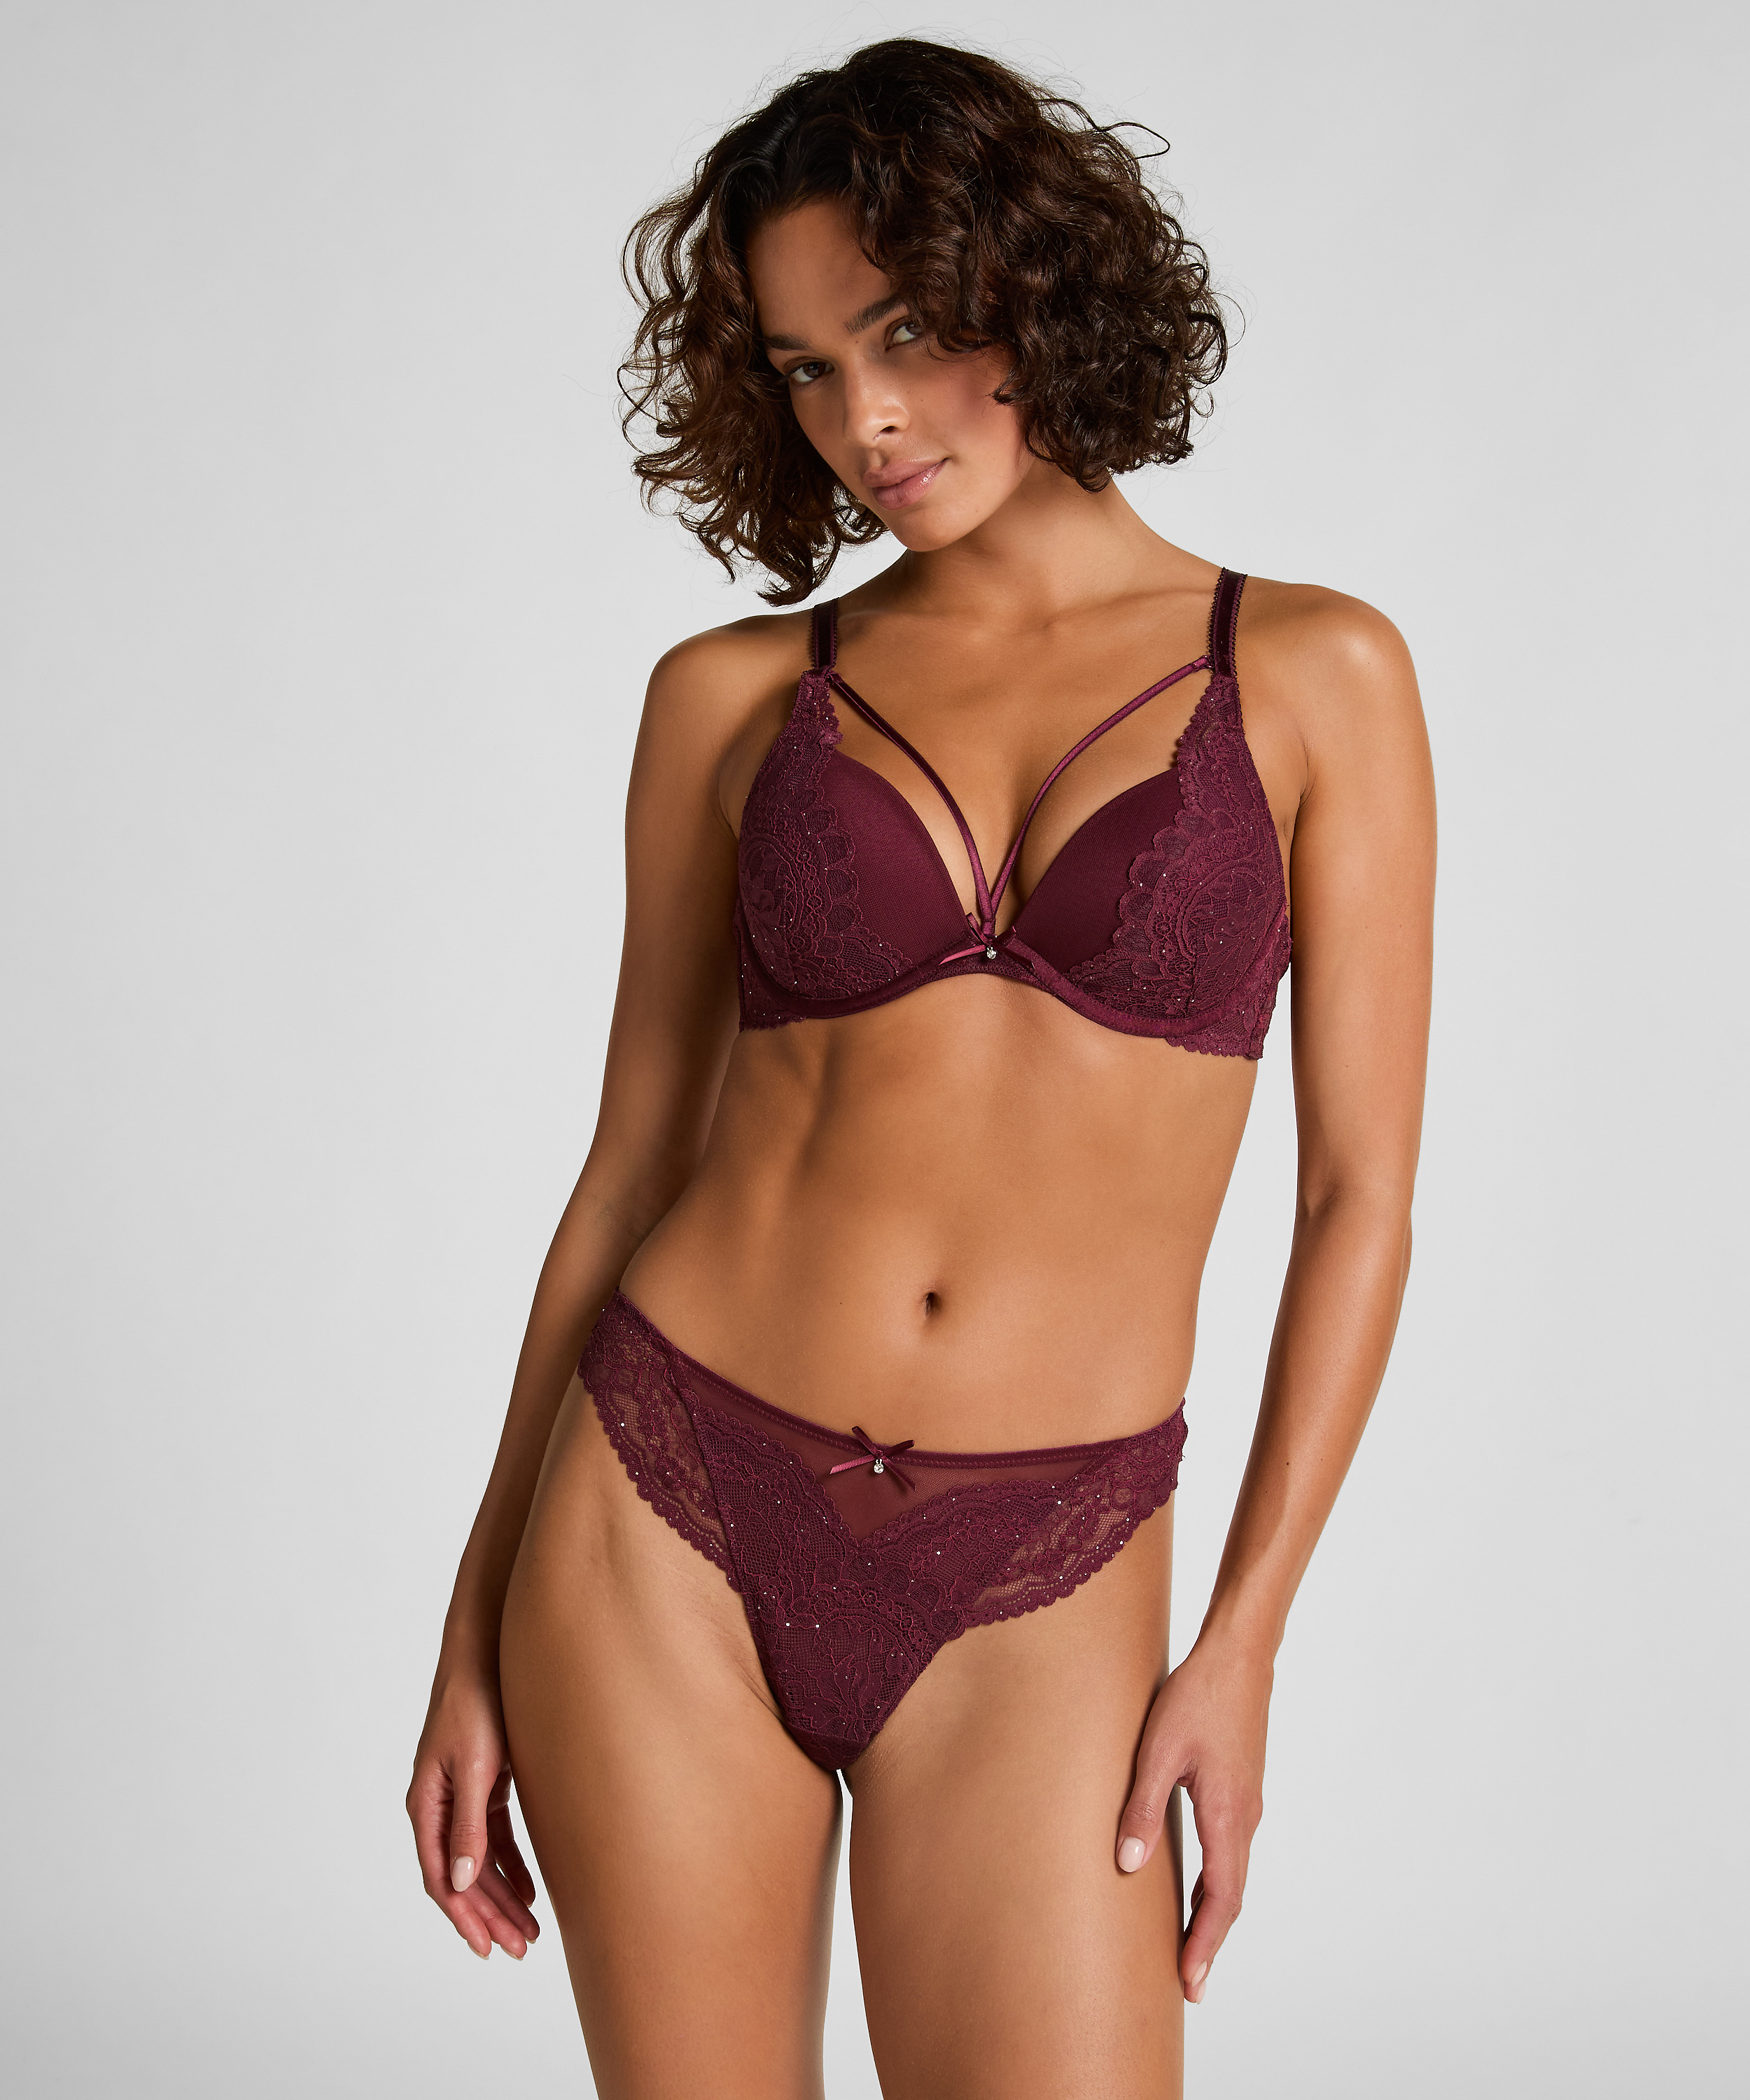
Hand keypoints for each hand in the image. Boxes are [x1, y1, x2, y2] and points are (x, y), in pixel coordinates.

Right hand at [407, 1663, 540, 1959]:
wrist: (486, 1657)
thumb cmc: (477, 1706)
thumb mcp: (476, 1768)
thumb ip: (469, 1825)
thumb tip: (463, 1882)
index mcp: (427, 1806)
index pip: (442, 1878)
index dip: (464, 1916)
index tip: (488, 1948)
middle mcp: (437, 1807)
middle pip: (462, 1878)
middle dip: (489, 1917)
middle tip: (520, 1949)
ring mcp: (459, 1797)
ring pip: (479, 1862)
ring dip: (501, 1897)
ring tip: (529, 1931)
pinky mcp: (483, 1786)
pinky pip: (493, 1839)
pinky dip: (509, 1866)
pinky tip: (528, 1889)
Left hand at [1114, 1634, 1270, 2002]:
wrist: (1239, 1655)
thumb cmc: (1198, 1696)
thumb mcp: (1159, 1750)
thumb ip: (1143, 1808)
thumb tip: (1127, 1865)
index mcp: (1227, 1816)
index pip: (1221, 1900)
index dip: (1204, 1944)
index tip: (1190, 1983)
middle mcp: (1245, 1817)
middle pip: (1231, 1896)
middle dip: (1209, 1940)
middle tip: (1188, 1982)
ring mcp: (1247, 1802)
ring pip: (1232, 1873)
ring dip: (1213, 1912)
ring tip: (1188, 1942)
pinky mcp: (1242, 1787)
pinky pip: (1231, 1850)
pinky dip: (1217, 1880)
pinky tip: (1198, 1881)